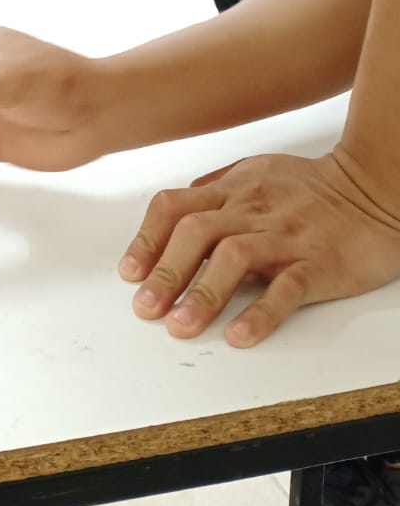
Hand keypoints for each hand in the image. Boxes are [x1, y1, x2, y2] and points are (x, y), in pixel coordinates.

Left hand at [119, 146, 399, 345]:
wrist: (375, 188)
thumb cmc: (314, 186)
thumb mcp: (257, 171)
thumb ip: (216, 186)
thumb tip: (180, 203)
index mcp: (233, 189)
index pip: (175, 208)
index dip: (147, 239)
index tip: (130, 272)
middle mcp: (252, 210)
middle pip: (195, 233)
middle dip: (165, 272)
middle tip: (146, 308)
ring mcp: (285, 236)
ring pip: (234, 257)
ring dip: (201, 293)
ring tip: (180, 326)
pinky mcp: (318, 263)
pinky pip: (286, 287)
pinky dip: (260, 312)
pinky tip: (240, 335)